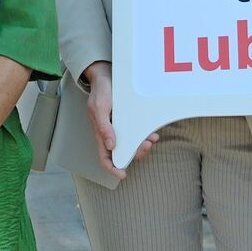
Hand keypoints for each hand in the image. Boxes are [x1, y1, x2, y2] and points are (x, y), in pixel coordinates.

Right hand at [81, 61, 156, 179]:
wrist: (106, 75)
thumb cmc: (100, 91)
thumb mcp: (99, 107)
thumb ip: (103, 127)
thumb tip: (111, 146)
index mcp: (101, 133)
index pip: (104, 158)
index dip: (113, 169)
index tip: (123, 175)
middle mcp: (111, 133)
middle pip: (123, 153)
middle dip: (136, 154)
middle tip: (145, 146)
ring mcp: (120, 127)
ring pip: (133, 144)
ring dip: (143, 145)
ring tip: (151, 139)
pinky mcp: (128, 120)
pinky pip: (138, 132)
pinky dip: (146, 134)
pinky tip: (152, 132)